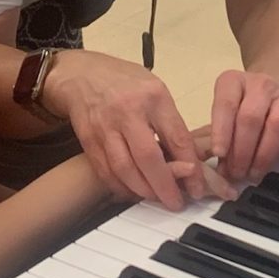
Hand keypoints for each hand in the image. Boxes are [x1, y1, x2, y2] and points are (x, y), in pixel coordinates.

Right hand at [45, 50, 221, 209]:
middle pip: (148, 157)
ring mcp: (104, 127)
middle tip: (176, 202)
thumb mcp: (156, 90)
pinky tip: (133, 193)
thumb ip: (170, 122)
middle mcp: (127, 111)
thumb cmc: (126, 82)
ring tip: (157, 198)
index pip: (176, 137)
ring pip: (124, 169)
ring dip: (143, 191)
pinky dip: (121, 188)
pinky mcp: (88, 141)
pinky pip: (106, 172)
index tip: (197, 187)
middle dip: (165, 186)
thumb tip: (188, 160)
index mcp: (153, 96)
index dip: (190, 168)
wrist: (81, 75)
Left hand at [209, 70, 278, 182]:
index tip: (219, 153)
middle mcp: (261, 86)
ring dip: (264, 155)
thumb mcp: (226, 110)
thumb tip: (221, 168)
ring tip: (254, 174)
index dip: (221, 131)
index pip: (226, 104)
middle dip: (242, 151)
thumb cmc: (244, 104)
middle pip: (251, 118)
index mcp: (235, 82)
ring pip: (278, 125)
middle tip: (236, 173)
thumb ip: (220, 135)